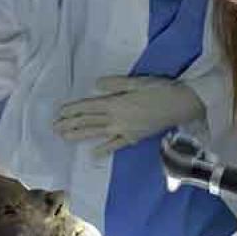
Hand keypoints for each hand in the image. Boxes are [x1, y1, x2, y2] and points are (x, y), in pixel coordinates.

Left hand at [54, 76, 204, 155]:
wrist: (181, 105)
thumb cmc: (161, 89)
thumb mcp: (138, 81)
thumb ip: (116, 83)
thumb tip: (95, 85)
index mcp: (117, 103)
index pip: (89, 107)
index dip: (73, 110)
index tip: (59, 113)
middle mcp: (117, 119)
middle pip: (89, 122)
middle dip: (71, 125)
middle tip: (55, 128)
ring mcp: (125, 130)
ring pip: (97, 134)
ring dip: (80, 136)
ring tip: (65, 137)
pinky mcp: (134, 137)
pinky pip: (115, 145)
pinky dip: (104, 150)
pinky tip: (93, 154)